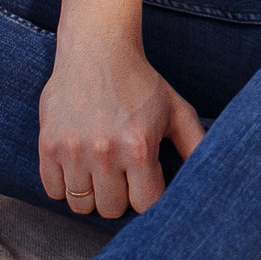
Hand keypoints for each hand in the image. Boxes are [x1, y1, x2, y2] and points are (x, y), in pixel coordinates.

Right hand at [36, 39, 205, 217]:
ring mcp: (73, 150)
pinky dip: (64, 186)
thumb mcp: (176, 110)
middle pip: (111, 209)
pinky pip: (53, 191)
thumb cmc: (140, 82)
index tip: (145, 184)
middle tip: (121, 175)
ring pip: (81, 205)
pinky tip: (78, 167)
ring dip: (92, 193)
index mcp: (139, 147)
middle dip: (119, 197)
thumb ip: (196, 145)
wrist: (97, 50)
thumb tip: (212, 177)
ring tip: (99, 171)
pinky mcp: (47, 146)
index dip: (147, 197)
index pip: (144, 205)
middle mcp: (105, 152)